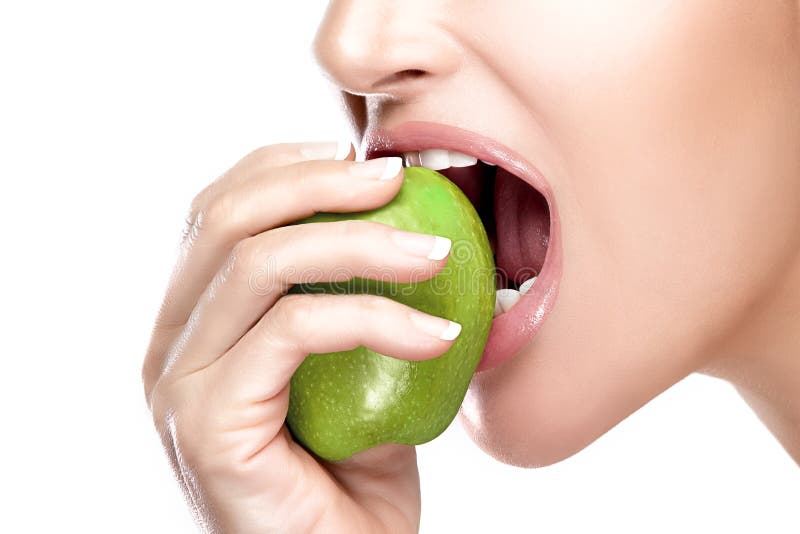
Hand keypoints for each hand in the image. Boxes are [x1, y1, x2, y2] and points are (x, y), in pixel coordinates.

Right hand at [142, 142, 455, 532]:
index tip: (365, 165)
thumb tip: (406, 229)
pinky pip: (292, 331)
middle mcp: (169, 345)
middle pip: (224, 217)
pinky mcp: (207, 423)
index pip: (215, 210)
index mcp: (192, 323)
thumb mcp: (351, 373)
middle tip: (399, 180)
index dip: (286, 167)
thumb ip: (351, 304)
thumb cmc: (348, 481)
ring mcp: (178, 384)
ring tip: (436, 253)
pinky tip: (438, 337)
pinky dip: (375, 318)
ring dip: (358, 242)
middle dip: (318, 183)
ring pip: (257, 262)